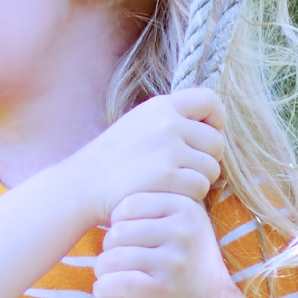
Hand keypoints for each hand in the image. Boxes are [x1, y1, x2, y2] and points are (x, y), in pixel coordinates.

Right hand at [73, 89, 229, 205]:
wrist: (81, 186)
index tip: (206, 135)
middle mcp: (167, 123)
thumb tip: (211, 124)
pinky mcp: (167, 177)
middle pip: (216, 142)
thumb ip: (171, 120)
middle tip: (183, 171)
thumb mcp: (137, 125)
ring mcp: (169, 150)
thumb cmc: (112, 160)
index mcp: (160, 106)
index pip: (209, 100)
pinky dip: (187, 197)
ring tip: (170, 184)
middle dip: (206, 160)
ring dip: (197, 181)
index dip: (215, 119)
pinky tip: (165, 195)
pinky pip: (200, 188)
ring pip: (211, 168)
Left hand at [86, 192, 238, 297]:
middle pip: (117, 232)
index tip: (126, 237)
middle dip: (109, 248)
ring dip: (103, 270)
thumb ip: (154, 201)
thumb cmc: (183, 255)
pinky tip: (105, 290)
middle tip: (118, 260)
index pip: (128, 205)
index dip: (117, 222)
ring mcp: (176, 260)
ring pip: (113, 258)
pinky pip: (119, 283)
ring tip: (111, 274)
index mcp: (185, 206)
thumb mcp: (180, 220)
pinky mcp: (166, 288)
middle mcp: (183, 230)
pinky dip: (104, 288)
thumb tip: (106, 181)